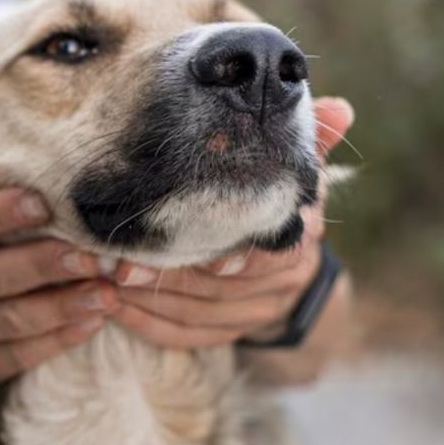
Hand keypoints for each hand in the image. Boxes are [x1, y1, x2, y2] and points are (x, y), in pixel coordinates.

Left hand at [111, 97, 354, 348]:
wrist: (293, 268)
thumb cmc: (280, 202)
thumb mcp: (295, 170)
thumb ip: (310, 141)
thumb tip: (341, 108)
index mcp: (297, 240)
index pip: (261, 254)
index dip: (224, 253)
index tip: (181, 244)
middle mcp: (281, 283)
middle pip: (216, 288)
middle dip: (164, 274)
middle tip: (115, 263)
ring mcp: (254, 314)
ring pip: (195, 315)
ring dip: (145, 300)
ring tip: (102, 279)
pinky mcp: (227, 334)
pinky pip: (184, 337)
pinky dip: (147, 325)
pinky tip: (112, 308)